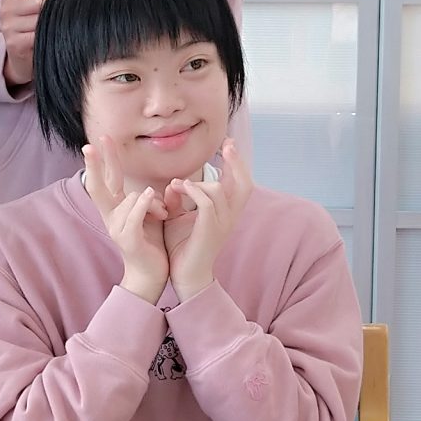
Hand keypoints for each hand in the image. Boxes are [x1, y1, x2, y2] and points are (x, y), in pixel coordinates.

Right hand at [0, 0, 52, 90]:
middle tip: (56, 14)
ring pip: (41, 18)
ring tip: (50, 29)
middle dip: (52, 7)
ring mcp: (9, 27)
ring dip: (51, 23)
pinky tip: (47, 39)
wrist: (22, 60)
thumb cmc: (32, 29)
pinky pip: (39, 34)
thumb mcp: (33, 6)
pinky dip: (48, 36)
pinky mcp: (15, 43)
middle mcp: (6, 10)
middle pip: (38, 0)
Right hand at [83, 141, 168, 301]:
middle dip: (94, 165)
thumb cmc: (151, 242)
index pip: (108, 179)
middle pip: (98, 186)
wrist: (152, 275)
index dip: (104, 160)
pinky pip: (134, 215)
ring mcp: (116, 228)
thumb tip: (149, 188)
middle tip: (89, 146)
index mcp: (116, 209)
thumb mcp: (151, 215)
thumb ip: (148, 200)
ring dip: (153, 201)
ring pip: (130, 197)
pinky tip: (150, 195)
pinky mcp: (128, 239)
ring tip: (163, 214)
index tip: (100, 139)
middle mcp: (111, 217)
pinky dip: (143, 203)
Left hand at [163, 138, 252, 301]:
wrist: (184, 276)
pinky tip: (180, 189)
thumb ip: (179, 198)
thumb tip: (176, 182)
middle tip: (228, 145)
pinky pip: (207, 203)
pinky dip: (194, 191)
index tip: (228, 144)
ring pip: (219, 189)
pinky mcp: (210, 230)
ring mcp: (222, 224)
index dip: (237, 163)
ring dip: (197, 181)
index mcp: (226, 212)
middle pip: (245, 184)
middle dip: (237, 162)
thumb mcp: (179, 216)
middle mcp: (229, 217)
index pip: (240, 183)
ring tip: (178, 185)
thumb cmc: (182, 247)